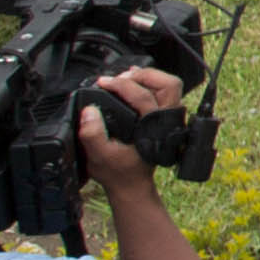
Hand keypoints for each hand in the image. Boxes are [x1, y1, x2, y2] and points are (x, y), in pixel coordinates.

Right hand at [72, 68, 182, 189]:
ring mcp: (168, 119)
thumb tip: (89, 111)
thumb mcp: (98, 155)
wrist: (130, 185)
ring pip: (169, 87)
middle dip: (144, 75)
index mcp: (153, 128)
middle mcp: (166, 121)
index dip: (121, 85)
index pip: (143, 96)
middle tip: (121, 76)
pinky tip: (132, 83)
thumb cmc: (117, 172)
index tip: (103, 83)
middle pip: (169, 85)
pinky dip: (149, 84)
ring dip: (148, 77)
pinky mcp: (163, 119)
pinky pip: (163, 94)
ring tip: (126, 76)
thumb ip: (92, 134)